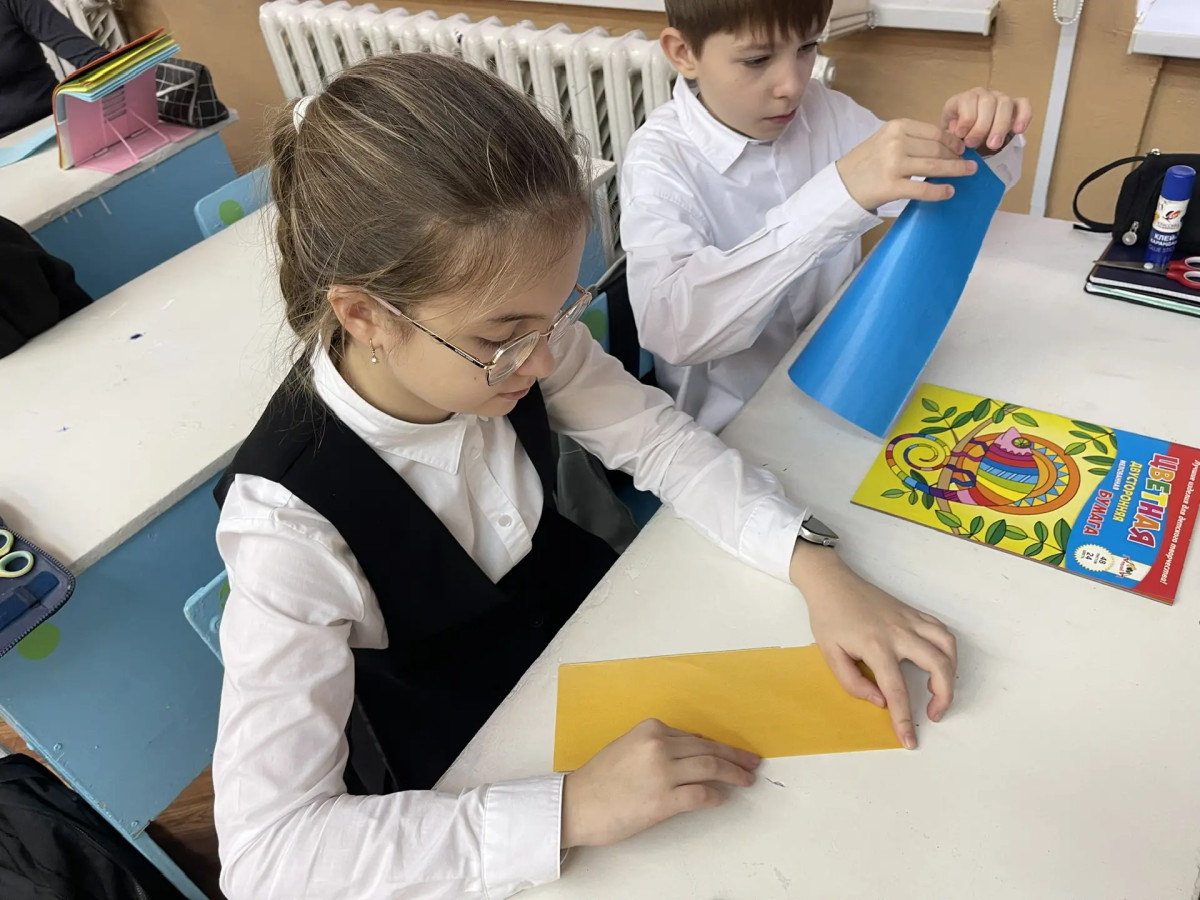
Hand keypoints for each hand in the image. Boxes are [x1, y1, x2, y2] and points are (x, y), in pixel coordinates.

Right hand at [560, 718, 759, 847]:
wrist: (576, 804)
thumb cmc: (599, 779)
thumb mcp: (628, 747)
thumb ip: (658, 745)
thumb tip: (692, 749)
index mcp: (650, 729)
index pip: (694, 736)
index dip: (717, 746)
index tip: (731, 752)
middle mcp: (659, 745)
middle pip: (708, 749)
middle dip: (734, 756)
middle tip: (752, 762)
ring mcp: (662, 772)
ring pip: (710, 767)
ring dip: (733, 773)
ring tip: (746, 779)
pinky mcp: (663, 800)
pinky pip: (700, 794)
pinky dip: (715, 795)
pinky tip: (722, 798)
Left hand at [789, 543, 956, 749]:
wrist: (831, 582)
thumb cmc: (829, 618)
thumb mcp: (830, 654)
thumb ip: (853, 682)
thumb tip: (880, 701)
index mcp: (876, 646)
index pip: (897, 690)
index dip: (904, 720)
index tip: (910, 741)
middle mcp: (899, 632)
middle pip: (938, 666)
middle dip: (944, 696)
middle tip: (933, 714)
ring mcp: (910, 620)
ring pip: (948, 645)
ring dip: (951, 671)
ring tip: (938, 688)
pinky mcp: (913, 612)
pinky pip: (941, 630)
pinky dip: (947, 649)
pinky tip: (938, 661)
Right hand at [836, 119, 973, 211]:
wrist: (842, 185)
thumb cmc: (865, 163)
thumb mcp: (885, 140)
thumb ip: (910, 139)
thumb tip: (944, 145)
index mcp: (896, 127)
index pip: (934, 133)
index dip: (953, 141)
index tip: (962, 148)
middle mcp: (896, 143)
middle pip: (937, 149)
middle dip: (957, 157)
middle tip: (969, 164)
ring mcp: (894, 165)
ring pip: (935, 167)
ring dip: (956, 171)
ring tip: (968, 173)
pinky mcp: (892, 187)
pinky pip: (923, 189)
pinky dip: (940, 191)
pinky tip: (949, 192)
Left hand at [942, 87, 1032, 153]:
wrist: (969, 139)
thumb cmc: (958, 137)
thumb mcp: (949, 136)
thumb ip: (951, 133)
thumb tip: (958, 130)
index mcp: (964, 99)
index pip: (968, 100)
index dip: (966, 118)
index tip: (962, 135)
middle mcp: (983, 95)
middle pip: (987, 102)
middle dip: (981, 126)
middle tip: (973, 144)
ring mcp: (1000, 98)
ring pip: (1005, 103)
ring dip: (1000, 126)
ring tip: (993, 145)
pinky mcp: (1015, 106)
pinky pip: (1024, 104)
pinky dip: (1023, 116)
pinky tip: (1018, 130)